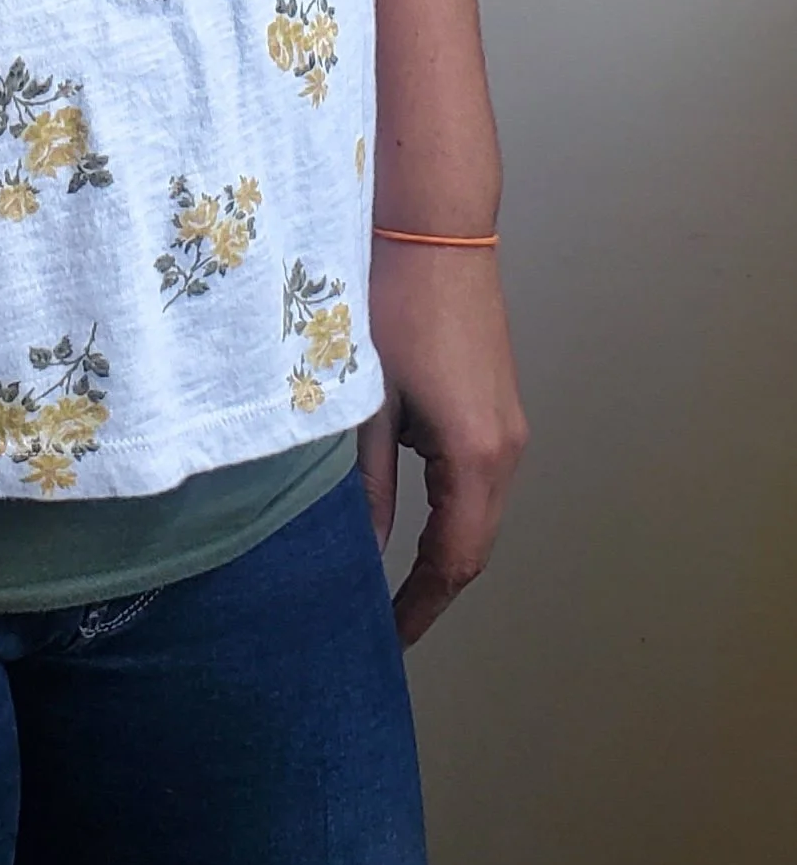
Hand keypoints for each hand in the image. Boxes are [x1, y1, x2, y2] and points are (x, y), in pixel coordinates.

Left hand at [358, 242, 528, 646]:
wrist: (433, 222)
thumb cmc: (392, 300)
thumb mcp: (366, 400)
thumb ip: (364, 483)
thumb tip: (357, 552)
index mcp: (476, 455)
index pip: (453, 561)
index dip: (418, 608)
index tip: (383, 641)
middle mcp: (506, 447)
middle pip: (472, 544)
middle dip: (428, 588)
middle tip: (377, 622)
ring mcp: (507, 423)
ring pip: (476, 511)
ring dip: (438, 550)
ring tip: (383, 582)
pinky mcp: (495, 400)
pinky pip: (475, 477)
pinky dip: (446, 510)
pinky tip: (405, 517)